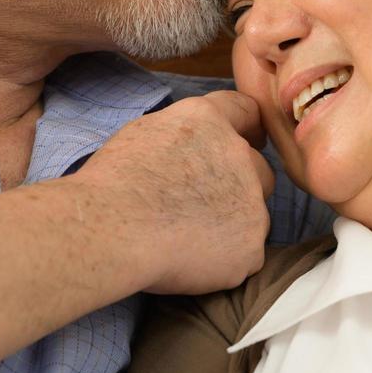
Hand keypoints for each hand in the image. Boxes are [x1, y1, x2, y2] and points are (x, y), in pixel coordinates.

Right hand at [78, 90, 274, 295]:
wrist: (113, 228)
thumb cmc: (114, 184)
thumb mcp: (146, 134)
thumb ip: (185, 137)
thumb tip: (192, 150)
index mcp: (209, 122)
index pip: (246, 111)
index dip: (248, 127)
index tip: (252, 138)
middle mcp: (239, 156)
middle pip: (259, 168)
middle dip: (241, 184)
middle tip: (205, 205)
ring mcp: (251, 203)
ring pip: (254, 214)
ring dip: (233, 223)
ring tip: (189, 239)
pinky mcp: (250, 247)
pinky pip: (245, 255)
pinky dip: (224, 261)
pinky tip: (191, 261)